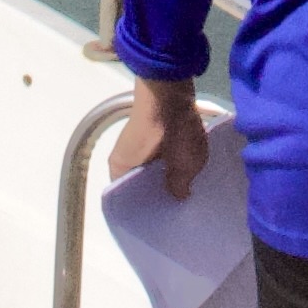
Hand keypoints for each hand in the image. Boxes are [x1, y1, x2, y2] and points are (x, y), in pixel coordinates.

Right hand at [112, 78, 207, 199]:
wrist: (170, 87)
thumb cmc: (169, 130)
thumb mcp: (181, 163)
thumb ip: (179, 184)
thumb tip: (179, 196)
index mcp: (119, 170)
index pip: (129, 200)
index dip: (146, 211)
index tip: (164, 220)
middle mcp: (122, 159)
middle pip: (140, 185)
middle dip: (159, 193)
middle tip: (180, 208)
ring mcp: (135, 144)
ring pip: (150, 168)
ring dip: (166, 174)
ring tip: (187, 190)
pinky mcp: (148, 132)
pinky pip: (157, 154)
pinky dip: (169, 161)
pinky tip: (187, 168)